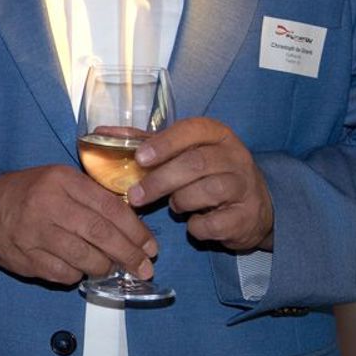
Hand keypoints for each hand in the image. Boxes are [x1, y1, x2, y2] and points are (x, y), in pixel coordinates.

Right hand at [0, 165, 157, 285]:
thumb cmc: (29, 194)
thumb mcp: (59, 181)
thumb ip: (92, 197)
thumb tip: (133, 226)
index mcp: (61, 181)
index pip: (110, 207)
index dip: (136, 231)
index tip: (150, 246)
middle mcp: (49, 205)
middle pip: (101, 235)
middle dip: (129, 255)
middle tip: (144, 267)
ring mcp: (35, 234)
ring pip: (86, 259)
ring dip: (105, 267)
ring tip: (109, 267)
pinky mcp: (26, 258)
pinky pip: (65, 274)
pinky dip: (78, 275)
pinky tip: (78, 268)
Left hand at [129, 117, 274, 251]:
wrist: (253, 207)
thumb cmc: (206, 174)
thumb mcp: (181, 153)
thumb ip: (145, 143)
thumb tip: (102, 133)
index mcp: (216, 134)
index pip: (192, 130)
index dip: (164, 143)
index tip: (140, 158)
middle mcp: (235, 157)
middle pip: (196, 164)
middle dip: (160, 180)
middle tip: (135, 196)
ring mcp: (245, 186)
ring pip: (208, 191)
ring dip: (180, 201)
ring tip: (174, 205)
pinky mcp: (247, 216)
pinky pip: (215, 223)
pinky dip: (197, 226)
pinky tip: (193, 223)